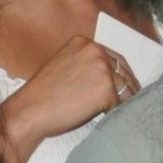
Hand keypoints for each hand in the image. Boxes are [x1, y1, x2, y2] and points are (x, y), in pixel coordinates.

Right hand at [0, 33, 139, 162]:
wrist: (30, 111)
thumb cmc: (44, 95)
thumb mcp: (65, 66)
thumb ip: (86, 65)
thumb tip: (111, 76)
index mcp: (84, 43)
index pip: (114, 57)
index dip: (122, 73)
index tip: (127, 85)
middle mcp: (95, 51)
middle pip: (123, 70)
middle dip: (129, 86)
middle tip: (132, 100)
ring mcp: (102, 69)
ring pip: (126, 87)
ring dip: (126, 101)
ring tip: (124, 112)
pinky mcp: (106, 89)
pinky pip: (121, 104)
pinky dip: (117, 113)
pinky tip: (111, 119)